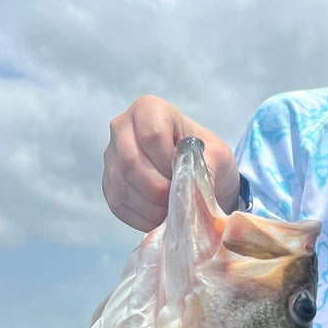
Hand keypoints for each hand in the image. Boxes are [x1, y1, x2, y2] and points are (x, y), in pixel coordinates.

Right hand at [104, 95, 238, 229]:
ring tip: (174, 211)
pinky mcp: (109, 183)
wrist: (195, 172)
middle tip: (179, 202)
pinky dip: (142, 217)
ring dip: (151, 207)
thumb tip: (193, 188)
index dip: (169, 163)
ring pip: (123, 186)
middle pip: (131, 162)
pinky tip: (161, 218)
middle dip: (159, 189)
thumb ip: (207, 166)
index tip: (186, 176)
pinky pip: (118, 204)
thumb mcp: (218, 156)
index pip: (152, 135)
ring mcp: (111, 157)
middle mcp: (122, 127)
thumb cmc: (206, 156)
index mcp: (148, 109)